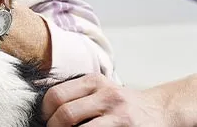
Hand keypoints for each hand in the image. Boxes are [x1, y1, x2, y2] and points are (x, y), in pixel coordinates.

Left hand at [43, 73, 174, 126]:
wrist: (160, 111)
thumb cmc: (123, 103)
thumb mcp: (100, 89)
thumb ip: (76, 93)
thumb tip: (44, 106)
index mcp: (94, 82)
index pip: (56, 95)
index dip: (44, 111)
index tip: (44, 119)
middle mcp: (107, 96)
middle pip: (65, 113)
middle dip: (53, 126)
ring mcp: (119, 116)